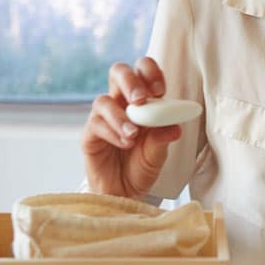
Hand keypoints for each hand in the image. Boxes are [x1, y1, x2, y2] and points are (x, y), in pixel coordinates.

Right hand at [81, 57, 181, 198]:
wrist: (124, 192)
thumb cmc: (142, 166)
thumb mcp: (158, 154)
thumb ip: (163, 138)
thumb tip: (175, 127)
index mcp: (142, 101)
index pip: (143, 71)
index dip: (150, 73)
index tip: (160, 91)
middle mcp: (121, 103)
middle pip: (118, 72)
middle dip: (131, 82)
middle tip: (141, 100)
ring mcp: (103, 117)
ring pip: (103, 100)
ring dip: (121, 116)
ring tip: (134, 134)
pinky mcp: (90, 135)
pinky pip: (96, 124)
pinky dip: (112, 132)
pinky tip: (125, 143)